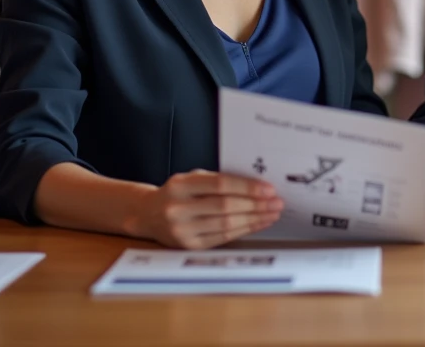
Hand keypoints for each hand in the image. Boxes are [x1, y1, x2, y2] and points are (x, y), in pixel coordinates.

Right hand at [127, 169, 283, 248]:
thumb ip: (217, 180)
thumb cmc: (177, 193)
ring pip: (226, 225)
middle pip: (226, 207)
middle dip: (256, 205)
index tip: (269, 189)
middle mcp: (178, 209)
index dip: (247, 187)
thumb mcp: (190, 178)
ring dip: (254, 219)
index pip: (220, 185)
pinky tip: (258, 224)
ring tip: (272, 214)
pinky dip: (244, 230)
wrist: (147, 215)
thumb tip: (256, 185)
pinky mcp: (188, 246)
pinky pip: (222, 238)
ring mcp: (182, 230)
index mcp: (180, 186)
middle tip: (277, 202)